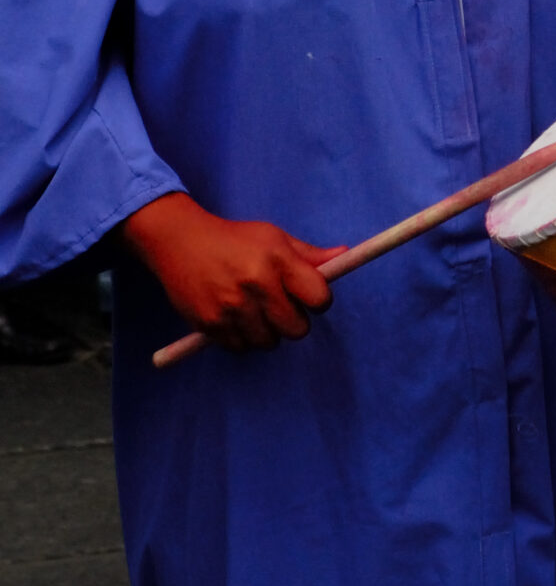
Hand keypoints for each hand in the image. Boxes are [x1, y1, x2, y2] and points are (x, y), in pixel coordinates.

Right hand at [121, 192, 342, 352]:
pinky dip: (243, 338)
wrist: (180, 241)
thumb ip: (309, 255)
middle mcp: (256, 284)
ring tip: (254, 310)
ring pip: (269, 342)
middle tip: (279, 305)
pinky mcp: (209, 324)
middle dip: (294, 320)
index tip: (308, 296)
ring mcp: (231, 307)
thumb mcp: (274, 237)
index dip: (318, 300)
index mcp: (277, 259)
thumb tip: (345, 256)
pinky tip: (235, 318)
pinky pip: (241, 348)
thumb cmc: (234, 239)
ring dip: (267, 331)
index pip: (319, 297)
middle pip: (297, 329)